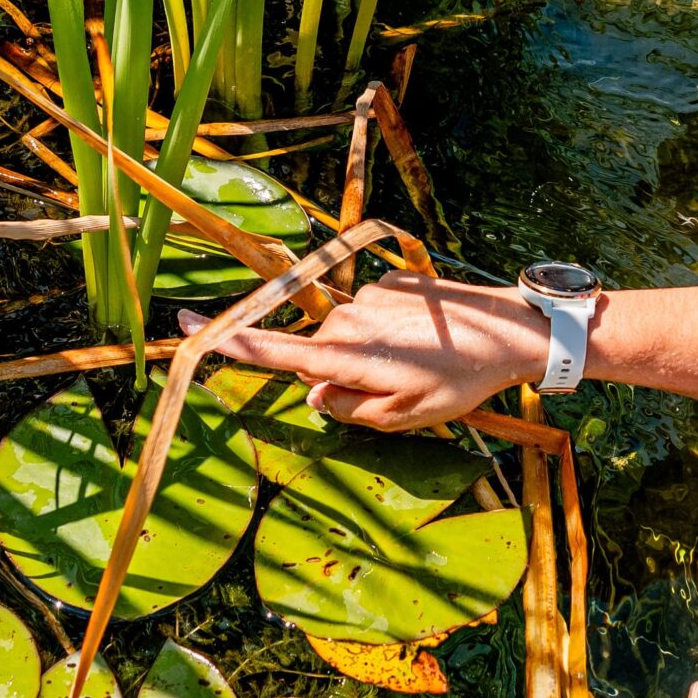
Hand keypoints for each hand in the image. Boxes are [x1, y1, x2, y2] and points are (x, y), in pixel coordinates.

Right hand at [211, 274, 546, 428]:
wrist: (510, 332)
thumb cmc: (459, 382)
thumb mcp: (403, 416)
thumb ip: (348, 408)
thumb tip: (313, 394)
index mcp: (346, 356)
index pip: (275, 352)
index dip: (231, 345)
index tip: (187, 329)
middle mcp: (349, 319)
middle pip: (320, 351)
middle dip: (341, 372)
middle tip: (396, 388)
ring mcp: (370, 295)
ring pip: (350, 333)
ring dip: (372, 351)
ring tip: (424, 364)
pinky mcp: (392, 281)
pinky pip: (375, 312)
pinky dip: (392, 329)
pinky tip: (430, 339)